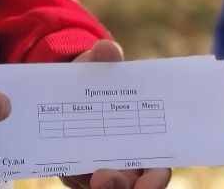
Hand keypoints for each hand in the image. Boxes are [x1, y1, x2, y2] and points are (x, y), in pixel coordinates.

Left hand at [59, 41, 173, 188]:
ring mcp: (98, 170)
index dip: (154, 181)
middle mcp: (123, 165)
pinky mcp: (74, 171)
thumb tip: (107, 49)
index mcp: (142, 144)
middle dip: (121, 187)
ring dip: (101, 188)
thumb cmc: (94, 79)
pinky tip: (68, 169)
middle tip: (105, 178)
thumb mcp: (97, 67)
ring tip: (92, 177)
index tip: (147, 183)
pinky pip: (78, 181)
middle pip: (130, 187)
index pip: (156, 172)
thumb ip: (103, 58)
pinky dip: (75, 178)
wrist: (67, 87)